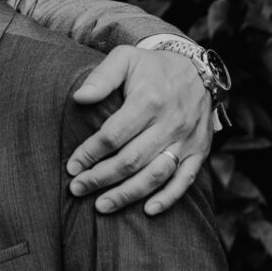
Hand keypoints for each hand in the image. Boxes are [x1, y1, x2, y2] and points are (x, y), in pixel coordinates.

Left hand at [64, 43, 213, 214]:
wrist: (197, 69)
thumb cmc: (151, 67)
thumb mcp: (125, 59)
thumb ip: (102, 77)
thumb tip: (79, 98)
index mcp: (150, 101)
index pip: (114, 135)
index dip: (90, 154)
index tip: (71, 166)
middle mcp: (171, 123)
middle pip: (131, 159)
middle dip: (101, 178)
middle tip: (77, 189)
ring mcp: (187, 140)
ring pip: (156, 174)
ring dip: (128, 194)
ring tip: (101, 206)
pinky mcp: (200, 150)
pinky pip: (186, 179)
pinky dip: (169, 198)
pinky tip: (147, 211)